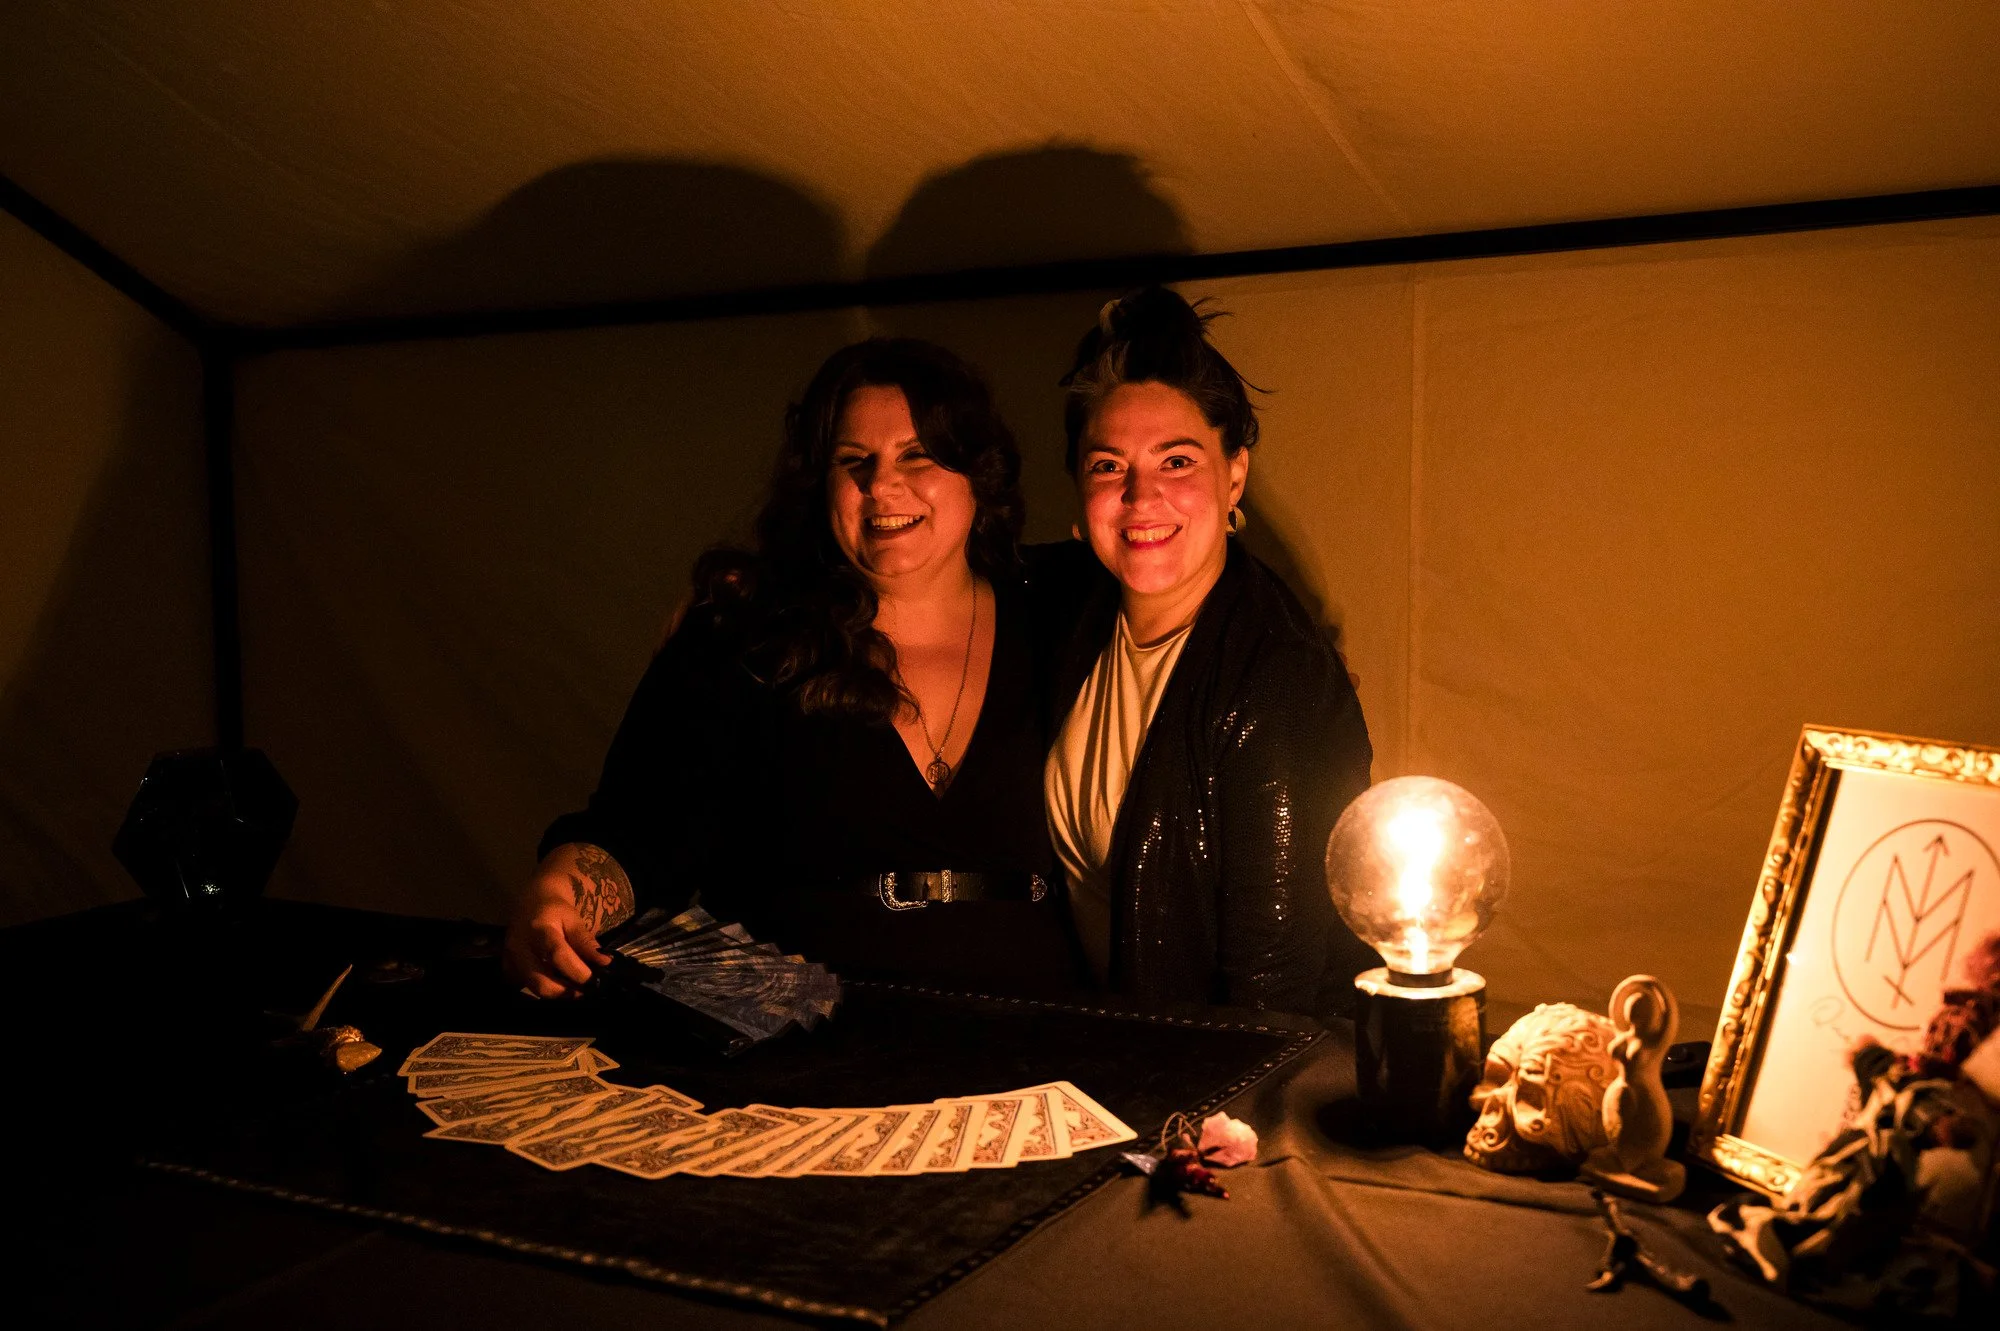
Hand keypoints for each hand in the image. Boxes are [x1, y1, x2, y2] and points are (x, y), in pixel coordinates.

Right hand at [503, 843, 631, 997]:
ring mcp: (510, 960)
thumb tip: (604, 963)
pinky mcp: (507, 968)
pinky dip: (544, 989)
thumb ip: (586, 942)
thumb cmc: (555, 910)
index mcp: (539, 930)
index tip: (595, 980)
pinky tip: (557, 983)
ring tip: (574, 987)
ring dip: (557, 993)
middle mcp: (519, 947)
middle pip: (542, 982)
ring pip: (533, 988)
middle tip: (585, 990)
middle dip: (567, 992)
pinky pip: (525, 987)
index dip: (579, 972)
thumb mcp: (573, 920)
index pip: (558, 956)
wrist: (531, 902)